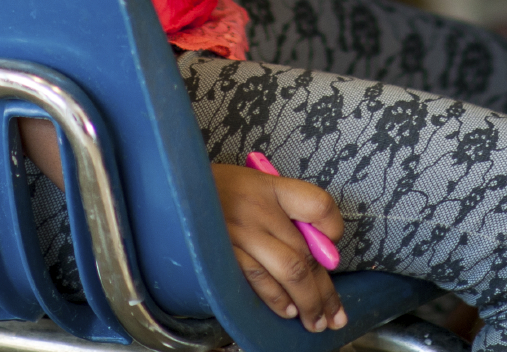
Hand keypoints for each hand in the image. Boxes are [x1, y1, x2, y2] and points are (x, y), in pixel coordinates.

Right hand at [214, 162, 346, 331]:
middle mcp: (259, 210)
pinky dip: (277, 300)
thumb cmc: (216, 191)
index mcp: (270, 187)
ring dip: (307, 303)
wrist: (171, 190)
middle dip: (325, 291)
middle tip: (334, 314)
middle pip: (306, 253)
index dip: (332, 228)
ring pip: (289, 272)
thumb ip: (282, 210)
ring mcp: (242, 233)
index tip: (333, 246)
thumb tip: (315, 247)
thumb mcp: (252, 185)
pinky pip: (259, 281)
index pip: (317, 204)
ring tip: (315, 321)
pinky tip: (287, 311)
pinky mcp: (225, 255)